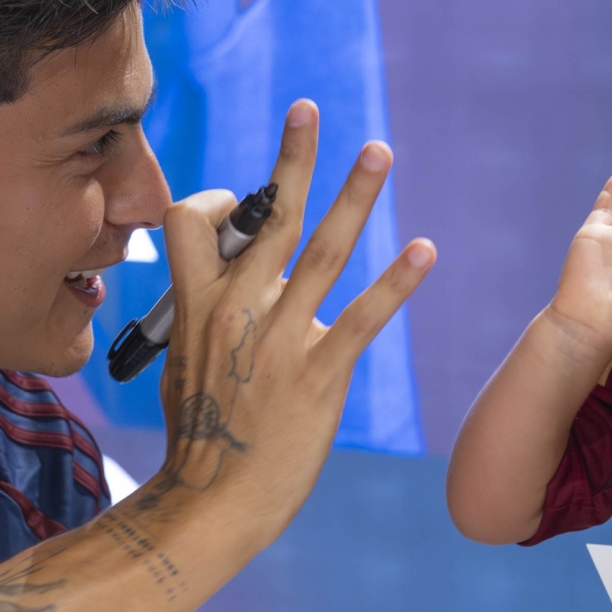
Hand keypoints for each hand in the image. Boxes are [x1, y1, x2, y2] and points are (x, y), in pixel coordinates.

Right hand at [150, 100, 433, 533]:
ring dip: (354, 196)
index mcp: (196, 304)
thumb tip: (231, 279)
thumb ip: (211, 313)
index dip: (218, 199)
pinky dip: (396, 281)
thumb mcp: (187, 361)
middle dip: (292, 157)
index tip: (239, 203)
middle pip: (268, 216)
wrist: (210, 502)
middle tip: (310, 108)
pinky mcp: (319, 376)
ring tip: (379, 151)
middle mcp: (237, 310)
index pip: (194, 218)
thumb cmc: (200, 435)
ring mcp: (280, 341)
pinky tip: (425, 250)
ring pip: (322, 250)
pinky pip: (362, 316)